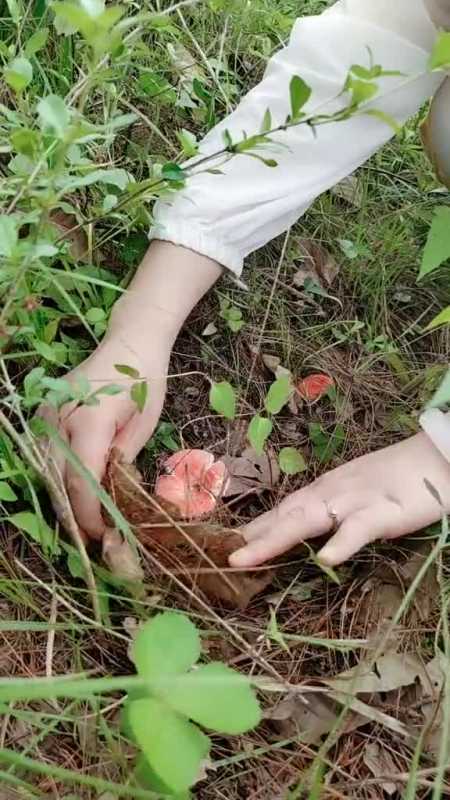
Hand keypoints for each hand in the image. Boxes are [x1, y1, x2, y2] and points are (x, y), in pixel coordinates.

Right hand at [40, 334, 168, 539]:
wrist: (129, 342)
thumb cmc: (145, 381)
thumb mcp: (144, 425)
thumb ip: (122, 461)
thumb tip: (110, 498)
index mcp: (89, 420)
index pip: (80, 480)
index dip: (89, 514)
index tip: (103, 536)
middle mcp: (58, 418)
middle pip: (57, 481)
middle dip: (74, 515)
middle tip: (94, 540)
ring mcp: (46, 415)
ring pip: (46, 471)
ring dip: (63, 500)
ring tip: (87, 523)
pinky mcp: (43, 414)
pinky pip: (44, 455)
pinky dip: (58, 478)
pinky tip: (76, 493)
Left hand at [230, 433, 449, 568]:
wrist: (436, 458)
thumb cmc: (398, 478)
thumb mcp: (357, 493)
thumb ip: (332, 509)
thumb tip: (308, 531)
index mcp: (325, 489)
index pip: (284, 510)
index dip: (257, 528)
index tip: (229, 544)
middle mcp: (331, 492)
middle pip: (286, 515)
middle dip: (254, 536)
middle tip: (225, 557)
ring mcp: (354, 500)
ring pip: (308, 520)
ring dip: (275, 538)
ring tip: (247, 557)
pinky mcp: (384, 511)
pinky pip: (359, 529)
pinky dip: (340, 542)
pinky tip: (324, 559)